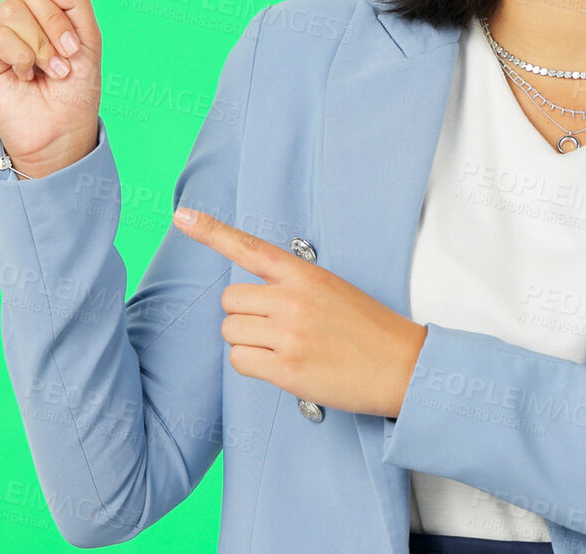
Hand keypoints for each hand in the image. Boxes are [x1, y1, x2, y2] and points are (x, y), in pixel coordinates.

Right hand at [0, 0, 101, 175]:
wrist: (62, 132)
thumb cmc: (77, 87)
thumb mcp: (89, 35)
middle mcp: (11, 8)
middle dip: (58, 19)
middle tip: (68, 56)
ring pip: (18, 6)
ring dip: (45, 42)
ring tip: (51, 70)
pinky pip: (3, 32)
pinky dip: (26, 55)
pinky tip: (27, 76)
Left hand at [171, 205, 426, 418]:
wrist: (403, 366)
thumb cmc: (369, 330)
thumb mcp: (333, 289)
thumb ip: (292, 286)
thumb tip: (254, 297)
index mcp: (305, 274)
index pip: (250, 247)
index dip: (211, 231)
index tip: (181, 216)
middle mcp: (292, 299)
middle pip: (230, 300)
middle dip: (244, 316)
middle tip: (275, 329)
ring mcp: (288, 334)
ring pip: (231, 331)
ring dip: (248, 343)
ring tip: (283, 349)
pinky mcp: (286, 368)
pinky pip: (240, 361)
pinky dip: (252, 366)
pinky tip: (281, 367)